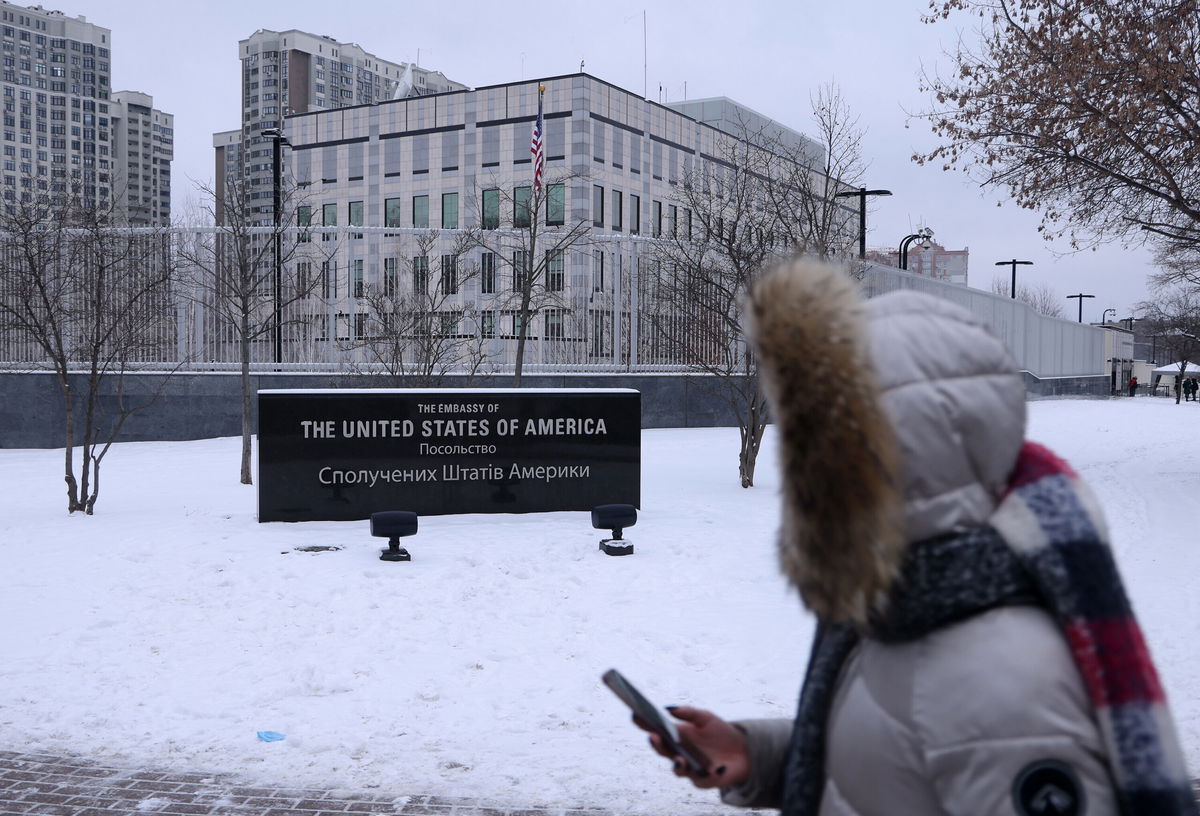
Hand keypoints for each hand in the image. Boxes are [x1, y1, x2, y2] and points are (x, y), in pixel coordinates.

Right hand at [635, 706, 750, 788]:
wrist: (743, 751)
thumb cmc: (720, 733)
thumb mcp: (706, 717)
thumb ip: (689, 713)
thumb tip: (669, 709)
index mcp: (676, 736)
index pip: (656, 731)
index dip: (644, 724)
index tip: (635, 716)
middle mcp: (679, 753)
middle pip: (663, 751)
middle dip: (657, 745)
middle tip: (653, 736)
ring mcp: (690, 768)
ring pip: (678, 769)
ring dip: (678, 765)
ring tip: (680, 759)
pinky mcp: (704, 780)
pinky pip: (703, 779)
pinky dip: (710, 774)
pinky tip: (716, 769)